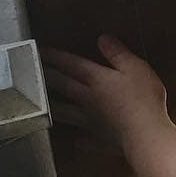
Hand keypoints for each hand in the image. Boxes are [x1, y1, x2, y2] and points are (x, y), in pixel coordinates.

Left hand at [43, 36, 169, 151]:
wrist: (145, 134)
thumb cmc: (143, 98)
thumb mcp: (136, 68)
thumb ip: (118, 53)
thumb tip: (102, 38)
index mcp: (96, 79)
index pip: (71, 64)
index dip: (55, 56)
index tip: (39, 50)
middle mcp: (87, 98)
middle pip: (62, 85)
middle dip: (45, 75)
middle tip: (30, 70)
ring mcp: (89, 120)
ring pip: (64, 111)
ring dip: (51, 104)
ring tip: (39, 102)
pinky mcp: (96, 138)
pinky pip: (82, 137)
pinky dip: (77, 136)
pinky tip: (76, 138)